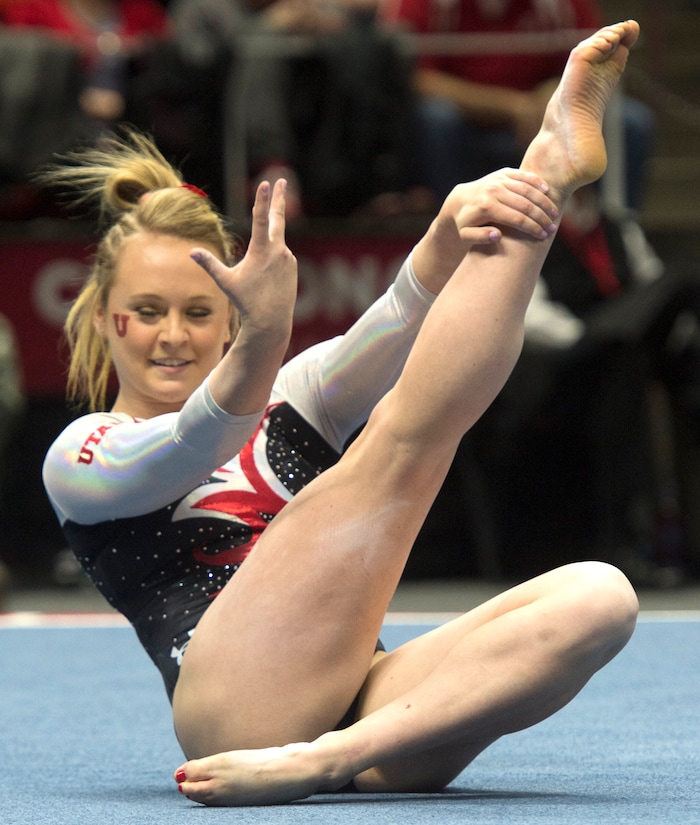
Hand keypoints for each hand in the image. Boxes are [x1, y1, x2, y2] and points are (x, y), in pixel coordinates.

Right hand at [190, 179, 296, 349]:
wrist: (271, 320)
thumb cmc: (246, 301)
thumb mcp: (226, 281)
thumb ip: (210, 264)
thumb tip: (191, 252)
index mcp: (262, 250)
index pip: (261, 219)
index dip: (262, 200)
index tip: (266, 183)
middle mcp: (279, 251)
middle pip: (278, 218)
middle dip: (279, 198)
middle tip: (282, 179)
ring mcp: (288, 257)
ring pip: (273, 246)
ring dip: (264, 254)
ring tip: (259, 280)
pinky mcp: (293, 265)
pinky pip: (279, 257)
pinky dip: (270, 263)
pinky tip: (268, 282)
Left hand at [412, 168, 558, 292]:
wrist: (459, 200)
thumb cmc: (465, 222)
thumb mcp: (466, 235)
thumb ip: (480, 238)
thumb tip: (498, 235)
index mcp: (487, 207)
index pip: (516, 219)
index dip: (532, 228)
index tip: (543, 236)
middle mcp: (494, 190)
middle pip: (525, 205)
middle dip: (541, 217)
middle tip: (552, 228)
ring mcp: (499, 179)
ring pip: (527, 189)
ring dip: (543, 202)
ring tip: (554, 213)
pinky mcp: (503, 172)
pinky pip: (524, 176)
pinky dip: (537, 182)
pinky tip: (548, 192)